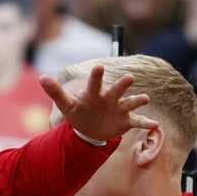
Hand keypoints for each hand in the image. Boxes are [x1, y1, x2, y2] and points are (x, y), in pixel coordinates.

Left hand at [40, 64, 158, 141]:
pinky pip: (138, 121)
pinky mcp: (126, 121)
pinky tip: (155, 125)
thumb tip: (42, 77)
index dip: (96, 76)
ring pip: (131, 103)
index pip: (95, 84)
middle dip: (123, 84)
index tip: (98, 67)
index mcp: (94, 94)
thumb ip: (55, 92)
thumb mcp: (66, 104)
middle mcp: (110, 98)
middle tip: (129, 78)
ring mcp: (120, 109)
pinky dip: (146, 123)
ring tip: (145, 98)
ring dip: (138, 101)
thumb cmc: (79, 112)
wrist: (91, 128)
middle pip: (117, 90)